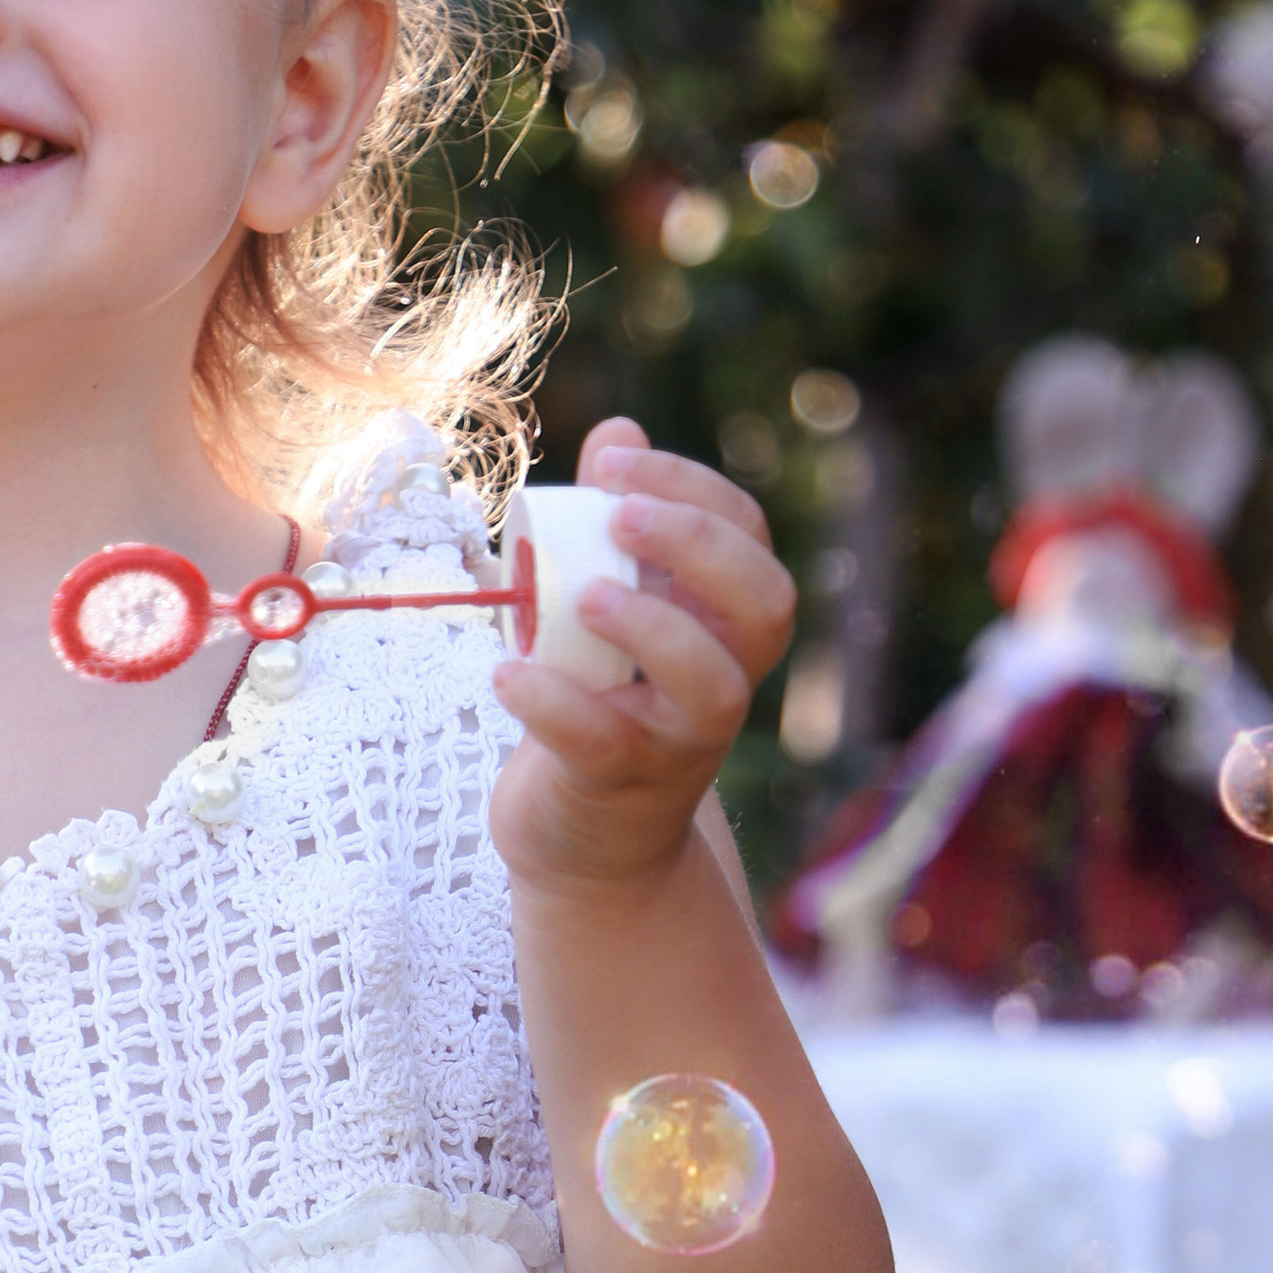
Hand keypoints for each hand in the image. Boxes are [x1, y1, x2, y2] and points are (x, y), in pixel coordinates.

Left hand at [489, 418, 795, 895]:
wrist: (584, 844)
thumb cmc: (597, 705)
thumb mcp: (606, 611)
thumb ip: (612, 529)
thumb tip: (620, 428)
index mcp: (721, 625)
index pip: (747, 538)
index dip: (695, 489)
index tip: (614, 461)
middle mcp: (721, 681)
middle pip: (765, 604)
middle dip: (698, 546)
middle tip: (622, 516)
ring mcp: (679, 740)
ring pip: (713, 684)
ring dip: (655, 627)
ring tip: (587, 599)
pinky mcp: (619, 786)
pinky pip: (602, 742)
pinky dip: (553, 701)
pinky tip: (508, 672)